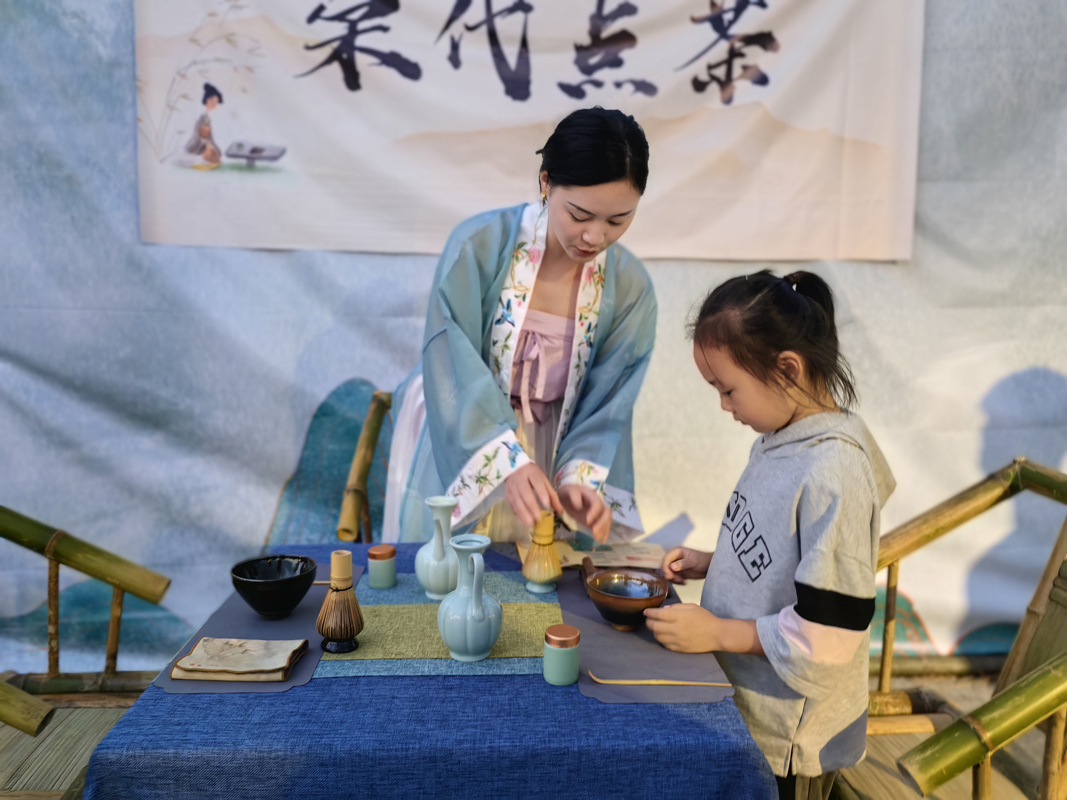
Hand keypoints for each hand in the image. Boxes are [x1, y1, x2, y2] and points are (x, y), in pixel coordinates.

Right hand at [504, 463, 561, 527]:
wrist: (513, 467)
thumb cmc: (532, 475)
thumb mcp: (544, 480)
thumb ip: (551, 495)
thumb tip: (560, 511)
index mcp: (532, 473)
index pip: (537, 483)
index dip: (541, 493)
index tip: (546, 505)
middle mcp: (520, 479)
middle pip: (525, 493)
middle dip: (531, 506)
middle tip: (538, 518)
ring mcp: (512, 486)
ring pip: (517, 500)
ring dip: (523, 513)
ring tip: (531, 523)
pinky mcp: (507, 493)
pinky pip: (512, 504)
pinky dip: (518, 513)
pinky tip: (523, 520)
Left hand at [558, 484, 611, 542]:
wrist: (569, 495)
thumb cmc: (568, 492)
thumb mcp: (568, 491)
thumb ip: (573, 496)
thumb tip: (579, 506)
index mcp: (592, 496)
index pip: (597, 504)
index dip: (594, 513)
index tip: (587, 521)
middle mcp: (599, 504)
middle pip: (606, 513)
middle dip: (602, 524)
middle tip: (594, 533)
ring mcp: (599, 512)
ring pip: (607, 520)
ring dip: (604, 530)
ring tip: (598, 539)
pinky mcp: (597, 520)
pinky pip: (604, 526)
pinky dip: (604, 534)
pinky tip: (601, 541)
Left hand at [645, 604, 762, 654]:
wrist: (717, 634)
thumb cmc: (705, 618)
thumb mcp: (691, 607)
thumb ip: (676, 607)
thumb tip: (663, 610)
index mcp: (679, 617)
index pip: (657, 614)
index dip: (649, 613)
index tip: (646, 611)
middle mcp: (676, 629)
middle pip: (655, 626)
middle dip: (649, 622)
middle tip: (648, 619)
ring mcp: (677, 640)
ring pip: (658, 637)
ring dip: (654, 632)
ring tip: (655, 628)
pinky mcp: (680, 649)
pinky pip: (665, 645)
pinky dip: (661, 640)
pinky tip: (663, 636)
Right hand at [660, 547, 711, 583]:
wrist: (709, 567)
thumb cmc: (703, 560)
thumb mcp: (693, 561)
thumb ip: (682, 564)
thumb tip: (671, 567)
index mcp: (676, 552)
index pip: (665, 559)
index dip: (665, 568)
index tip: (670, 576)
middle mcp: (674, 558)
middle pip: (664, 567)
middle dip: (669, 575)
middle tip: (678, 580)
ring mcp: (675, 566)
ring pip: (667, 574)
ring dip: (673, 579)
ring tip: (682, 581)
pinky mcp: (678, 572)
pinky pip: (672, 578)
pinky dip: (676, 582)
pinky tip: (684, 582)